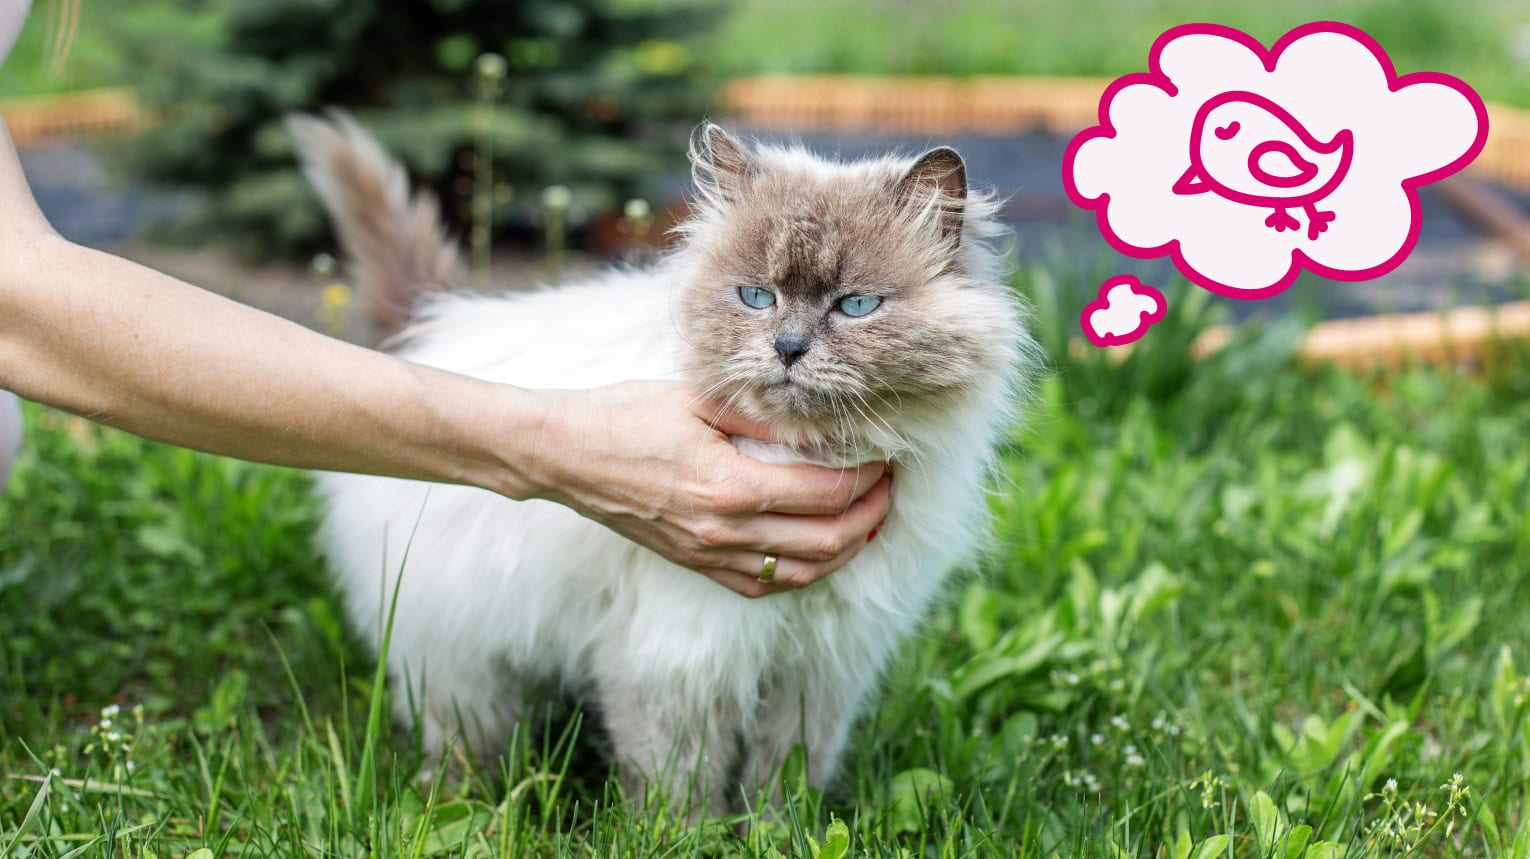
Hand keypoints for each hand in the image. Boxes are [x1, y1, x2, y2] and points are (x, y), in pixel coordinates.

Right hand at [525, 380, 890, 597]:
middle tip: (888, 487)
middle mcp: (725, 531)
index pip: (826, 492)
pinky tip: (819, 550)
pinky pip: (765, 586)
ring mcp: (710, 555)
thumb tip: (820, 425)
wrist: (566, 455)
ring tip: (867, 520)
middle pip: (828, 540)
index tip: (885, 455)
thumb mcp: (698, 400)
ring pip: (804, 573)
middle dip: (871, 515)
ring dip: (847, 549)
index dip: (867, 475)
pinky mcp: (697, 564)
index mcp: (731, 486)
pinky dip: (805, 572)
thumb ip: (762, 418)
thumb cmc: (626, 415)